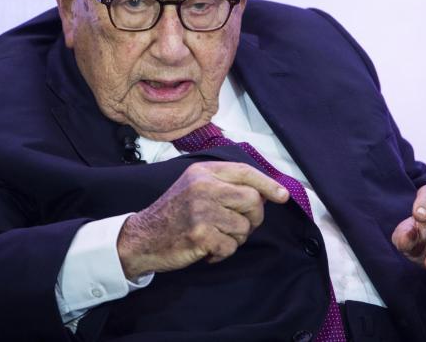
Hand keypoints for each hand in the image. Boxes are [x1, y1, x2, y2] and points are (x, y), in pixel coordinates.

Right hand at [117, 161, 288, 278]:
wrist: (142, 238)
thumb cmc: (174, 213)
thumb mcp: (194, 186)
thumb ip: (224, 184)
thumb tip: (263, 193)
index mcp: (203, 172)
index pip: (245, 171)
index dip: (268, 183)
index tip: (283, 196)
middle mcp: (204, 187)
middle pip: (252, 200)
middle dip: (253, 218)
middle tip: (238, 226)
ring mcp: (202, 211)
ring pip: (244, 226)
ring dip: (235, 238)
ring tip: (215, 236)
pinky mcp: (200, 235)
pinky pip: (231, 247)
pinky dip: (222, 253)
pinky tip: (207, 249)